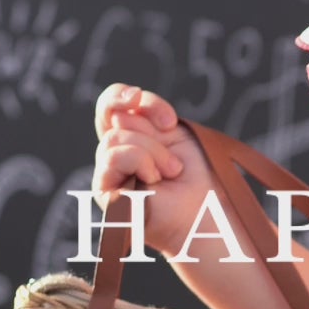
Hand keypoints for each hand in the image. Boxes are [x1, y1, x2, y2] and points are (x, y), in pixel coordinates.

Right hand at [92, 83, 212, 255]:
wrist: (205, 211)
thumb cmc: (196, 176)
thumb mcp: (175, 133)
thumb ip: (144, 116)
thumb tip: (119, 115)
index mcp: (130, 132)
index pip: (115, 100)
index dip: (132, 97)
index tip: (168, 119)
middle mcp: (114, 149)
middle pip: (114, 115)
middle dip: (153, 132)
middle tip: (174, 153)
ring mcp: (107, 169)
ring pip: (116, 137)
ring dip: (153, 152)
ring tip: (171, 172)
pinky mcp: (103, 189)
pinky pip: (113, 156)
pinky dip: (141, 162)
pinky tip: (154, 181)